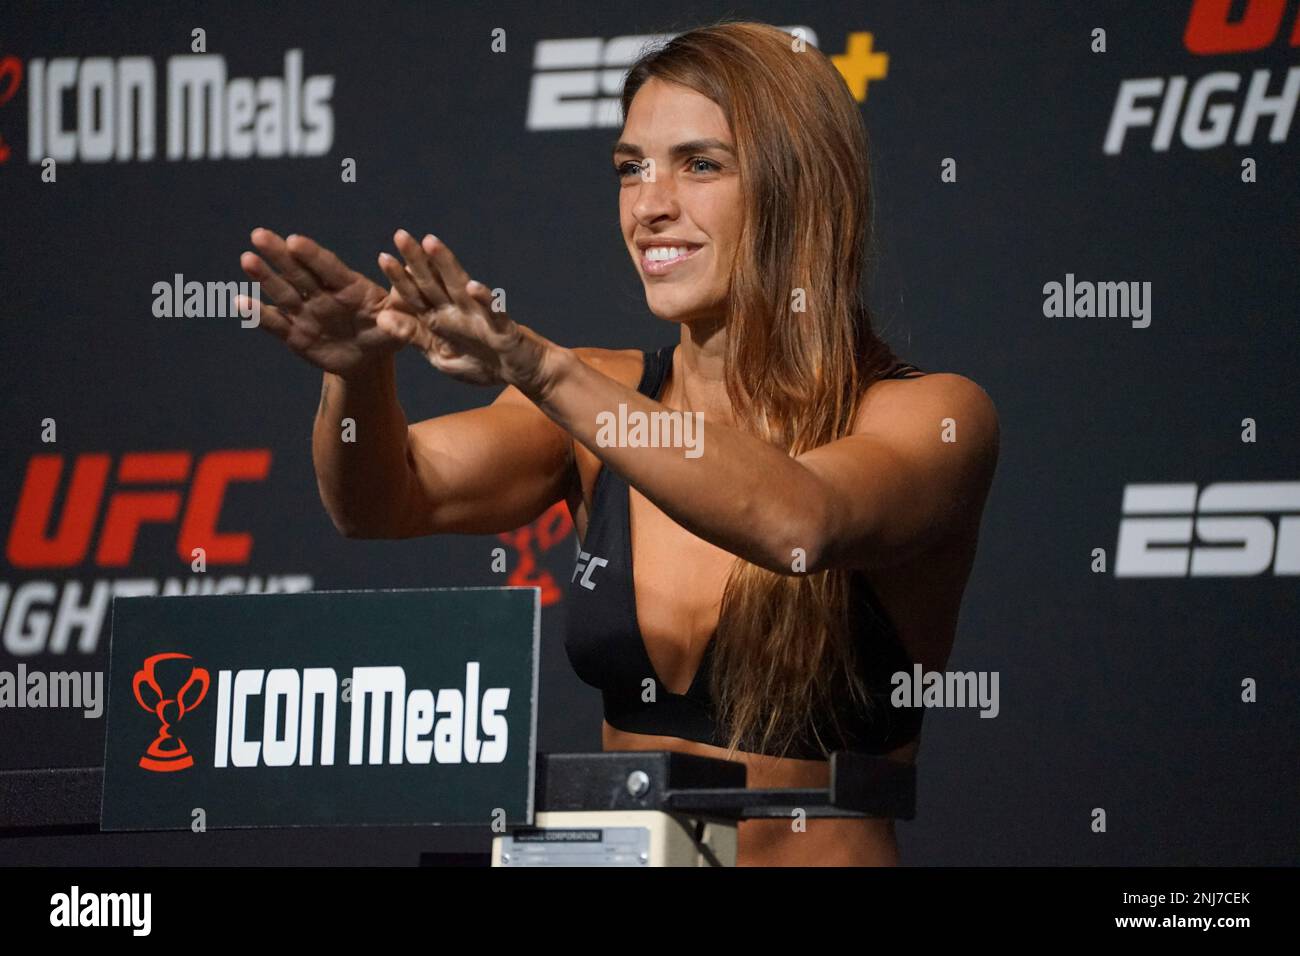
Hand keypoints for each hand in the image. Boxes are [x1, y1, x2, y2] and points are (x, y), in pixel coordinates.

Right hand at [238, 228, 406, 377]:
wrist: (370, 360)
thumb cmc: (389, 331)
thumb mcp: (402, 317)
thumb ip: (404, 300)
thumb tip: (412, 272)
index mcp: (349, 287)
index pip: (328, 268)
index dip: (312, 256)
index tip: (294, 240)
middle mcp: (323, 294)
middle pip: (299, 272)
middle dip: (279, 255)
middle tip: (259, 235)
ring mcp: (306, 313)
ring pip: (283, 293)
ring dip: (265, 277)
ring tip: (247, 259)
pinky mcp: (294, 334)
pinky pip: (276, 324)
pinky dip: (259, 314)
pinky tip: (240, 301)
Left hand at [376, 231, 554, 395]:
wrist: (522, 373)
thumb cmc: (481, 362)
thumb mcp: (439, 355)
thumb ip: (413, 336)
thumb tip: (380, 317)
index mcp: (441, 319)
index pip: (417, 294)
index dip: (400, 277)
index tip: (383, 257)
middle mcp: (459, 311)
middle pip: (434, 282)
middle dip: (417, 260)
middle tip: (400, 235)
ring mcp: (481, 317)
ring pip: (460, 287)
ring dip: (446, 265)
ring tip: (432, 244)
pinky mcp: (502, 329)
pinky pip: (493, 313)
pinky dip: (484, 300)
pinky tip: (474, 287)